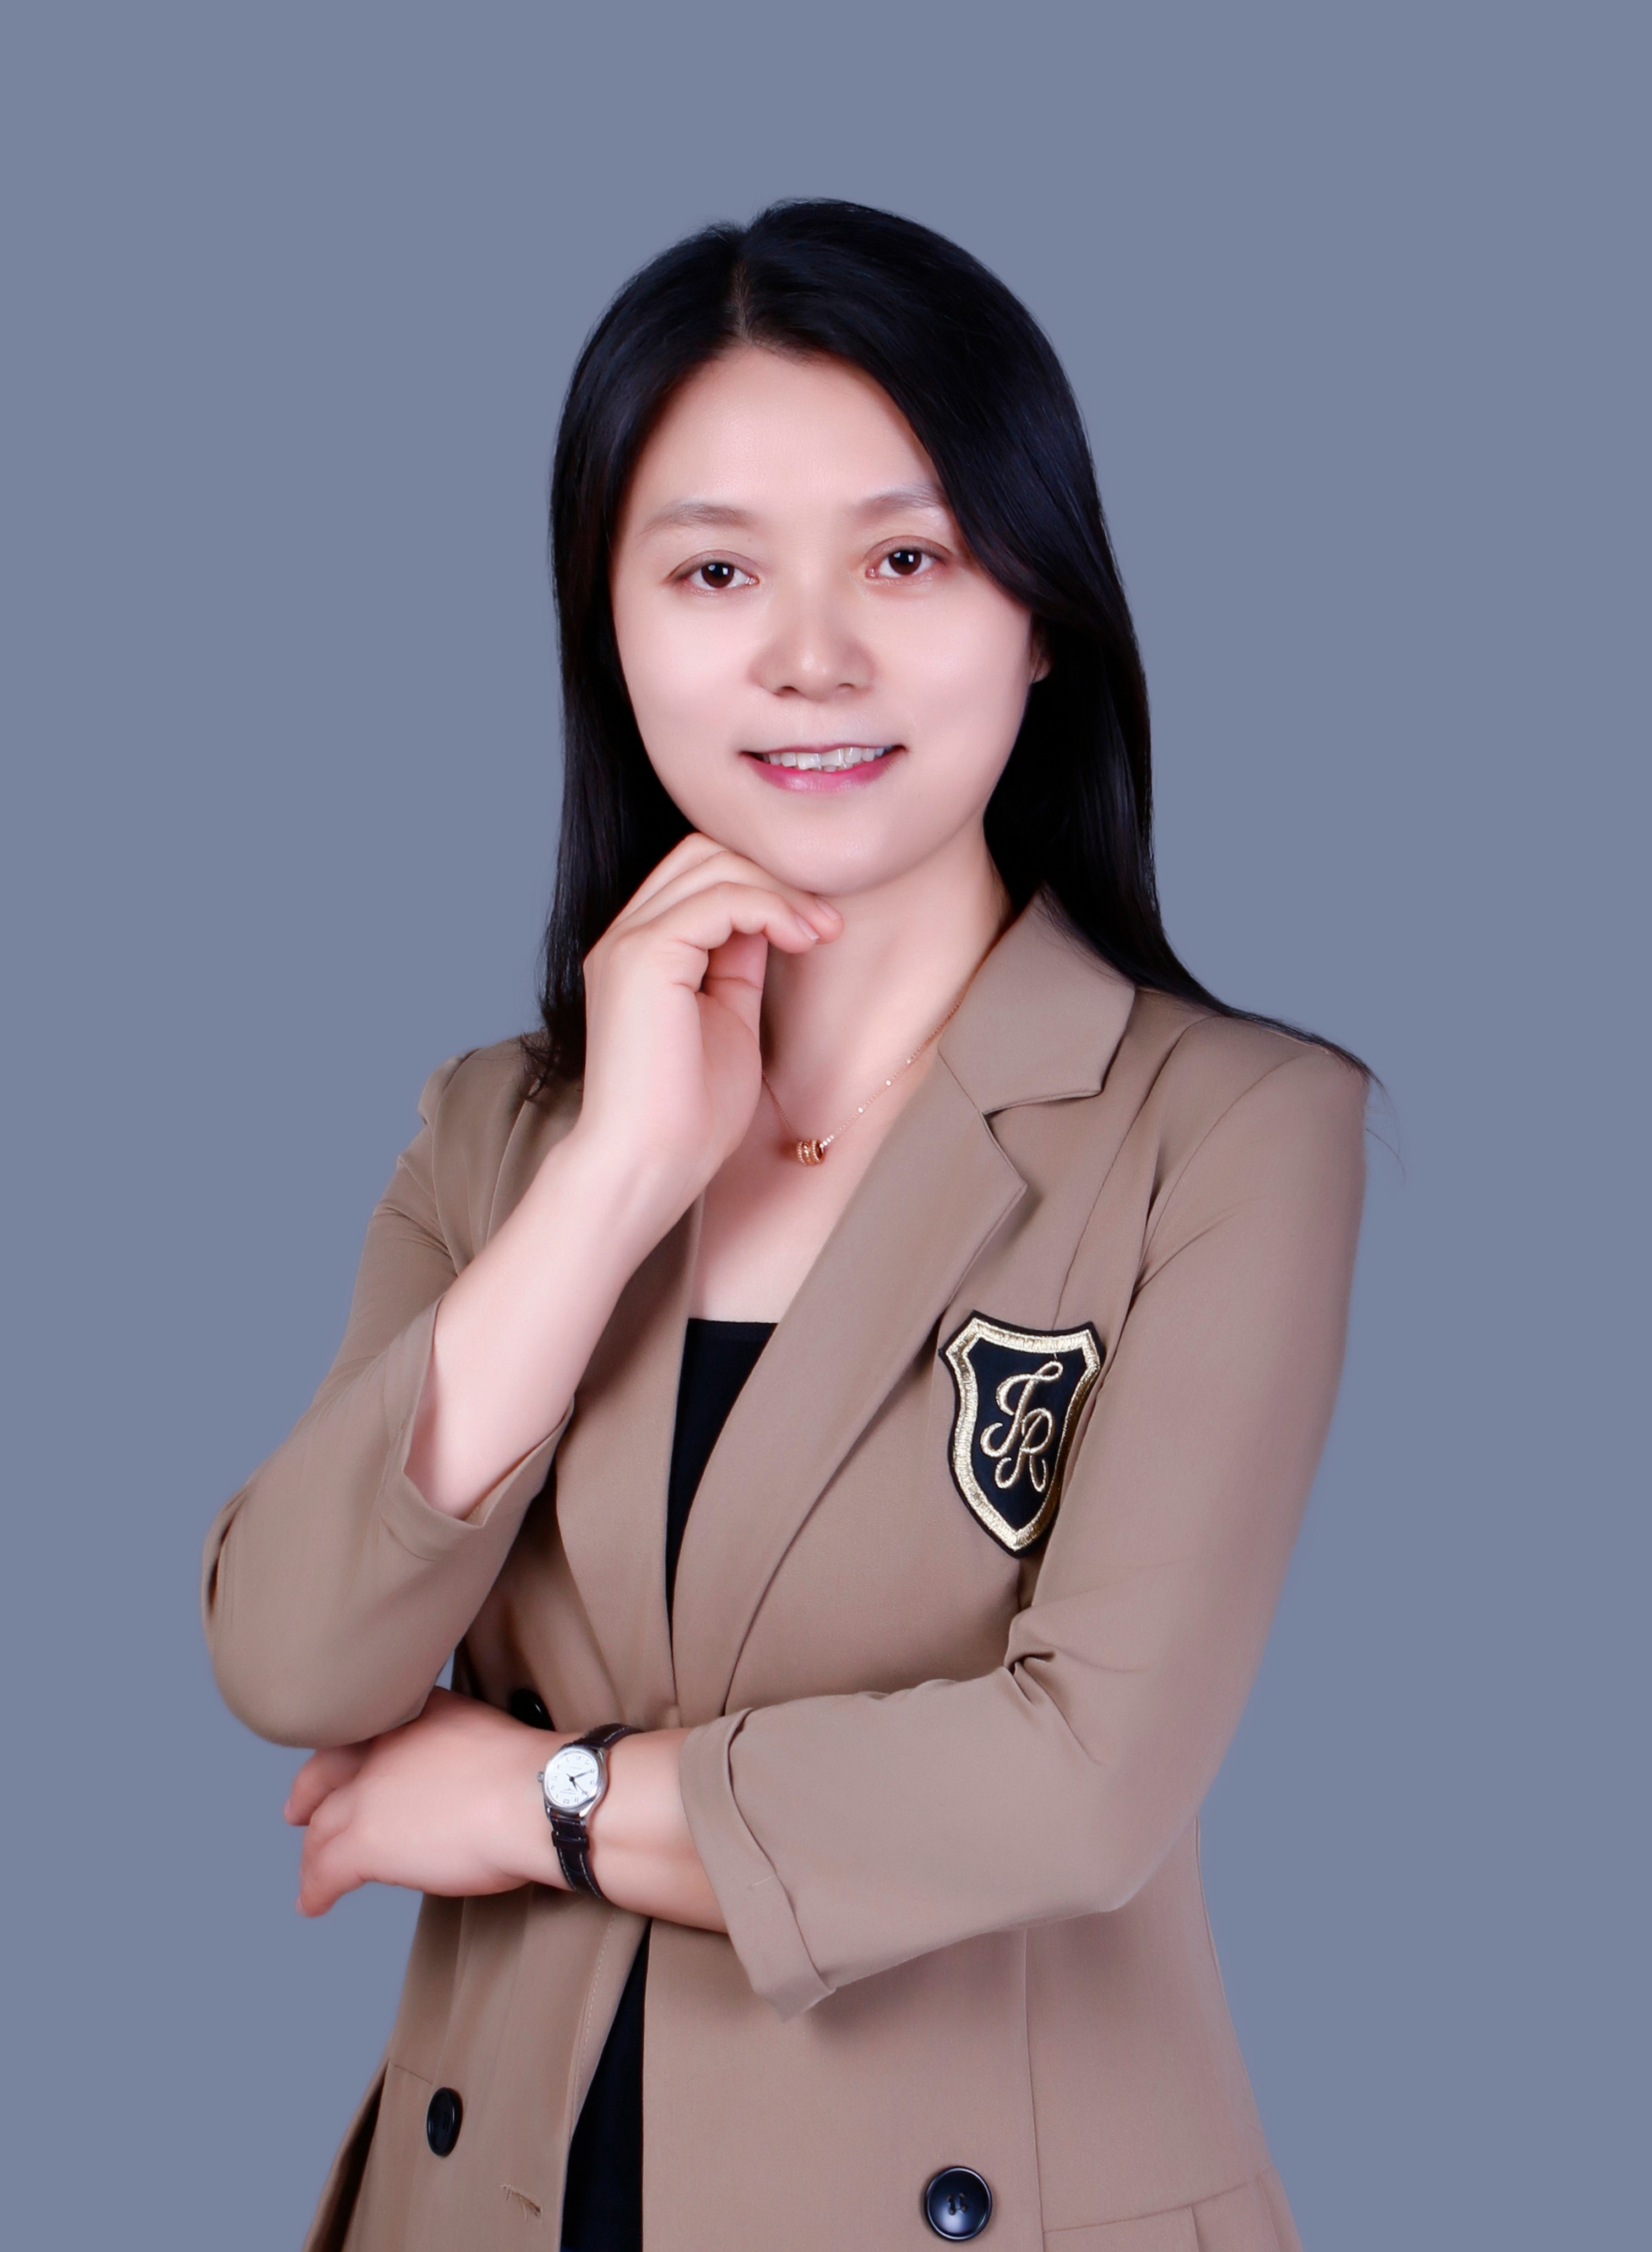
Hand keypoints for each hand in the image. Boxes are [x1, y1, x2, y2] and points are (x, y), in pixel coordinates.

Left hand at [284, 1687, 561, 1916]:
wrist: (534, 1797)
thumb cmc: (528, 1772)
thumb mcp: (480, 1729)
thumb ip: (448, 1743)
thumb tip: (449, 1774)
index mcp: (411, 1717)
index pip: (357, 1736)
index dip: (337, 1758)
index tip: (331, 1771)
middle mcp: (380, 1750)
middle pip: (325, 1778)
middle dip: (308, 1798)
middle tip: (297, 1813)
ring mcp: (368, 1796)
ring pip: (321, 1830)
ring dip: (312, 1854)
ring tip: (310, 1873)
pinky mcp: (365, 1844)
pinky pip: (325, 1874)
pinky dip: (314, 1891)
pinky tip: (312, 1904)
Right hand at [568, 834, 840, 1233]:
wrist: (649, 1165)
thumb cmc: (689, 1116)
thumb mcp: (728, 1019)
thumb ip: (738, 964)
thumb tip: (770, 917)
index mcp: (641, 951)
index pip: (699, 872)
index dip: (764, 882)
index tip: (817, 926)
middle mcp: (625, 936)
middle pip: (703, 851)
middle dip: (774, 873)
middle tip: (826, 924)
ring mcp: (628, 942)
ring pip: (712, 863)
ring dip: (781, 890)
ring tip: (821, 933)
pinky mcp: (642, 956)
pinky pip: (718, 898)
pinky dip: (770, 907)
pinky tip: (801, 939)